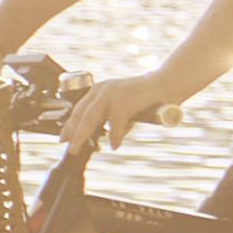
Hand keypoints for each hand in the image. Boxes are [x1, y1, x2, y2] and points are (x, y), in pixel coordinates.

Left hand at [56, 70, 196, 155]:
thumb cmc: (149, 98)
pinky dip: (114, 135)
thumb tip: (109, 138)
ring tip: (77, 148)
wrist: (169, 83)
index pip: (80, 109)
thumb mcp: (126, 109)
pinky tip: (114, 145)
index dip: (71, 124)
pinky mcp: (124, 99)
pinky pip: (114, 122)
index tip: (63, 137)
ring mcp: (112, 92)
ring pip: (91, 117)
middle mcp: (103, 89)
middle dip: (72, 132)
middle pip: (81, 113)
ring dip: (82, 135)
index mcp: (100, 90)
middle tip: (68, 147)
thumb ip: (116, 121)